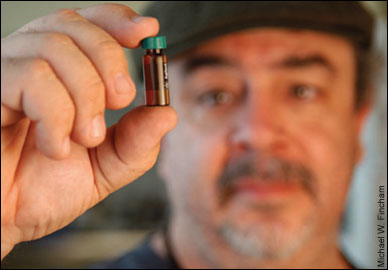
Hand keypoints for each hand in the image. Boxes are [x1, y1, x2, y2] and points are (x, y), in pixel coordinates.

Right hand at [1, 3, 176, 259]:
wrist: (5, 220)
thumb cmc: (47, 189)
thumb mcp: (106, 167)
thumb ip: (136, 143)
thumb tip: (167, 113)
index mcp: (61, 74)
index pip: (87, 24)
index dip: (117, 20)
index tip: (146, 33)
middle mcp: (30, 64)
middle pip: (73, 25)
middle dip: (110, 62)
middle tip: (119, 102)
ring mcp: (4, 74)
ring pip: (54, 47)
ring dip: (85, 97)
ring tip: (85, 138)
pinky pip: (29, 75)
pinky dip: (55, 114)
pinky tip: (53, 145)